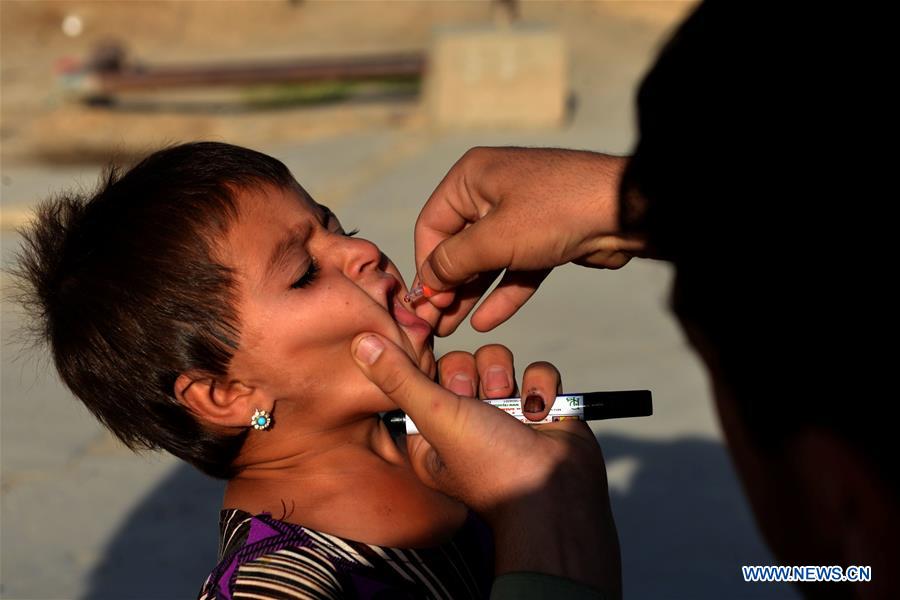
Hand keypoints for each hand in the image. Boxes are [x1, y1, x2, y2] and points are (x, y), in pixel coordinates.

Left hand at [352, 333, 621, 596]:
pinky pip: (535, 370)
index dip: (436, 372)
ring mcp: (505, 413)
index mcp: (432, 430)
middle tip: (482, 402)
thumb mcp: (436, 416)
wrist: (557, 492)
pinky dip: (541, 387)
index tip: (446, 387)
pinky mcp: (539, 406)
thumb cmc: (491, 463)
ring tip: (516, 409)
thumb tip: (360, 341)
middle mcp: (466, 421)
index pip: (423, 375)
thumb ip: (399, 378)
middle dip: (476, 377)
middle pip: (462, 362)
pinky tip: (541, 412)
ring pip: (498, 360)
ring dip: (508, 379)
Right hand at [413, 147, 645, 335]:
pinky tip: (486, 322)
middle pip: (457, 245)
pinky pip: (514, 268)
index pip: (432, 226)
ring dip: (471, 294)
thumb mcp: (494, 239)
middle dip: (447, 286)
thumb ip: (453, 262)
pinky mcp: (544, 238)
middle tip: (433, 324)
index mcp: (471, 178)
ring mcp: (520, 215)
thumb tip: (426, 282)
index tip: (424, 304)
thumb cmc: (556, 212)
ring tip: (452, 328)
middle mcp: (491, 191)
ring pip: (486, 261)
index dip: (426, 267)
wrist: (627, 211)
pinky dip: (502, 292)